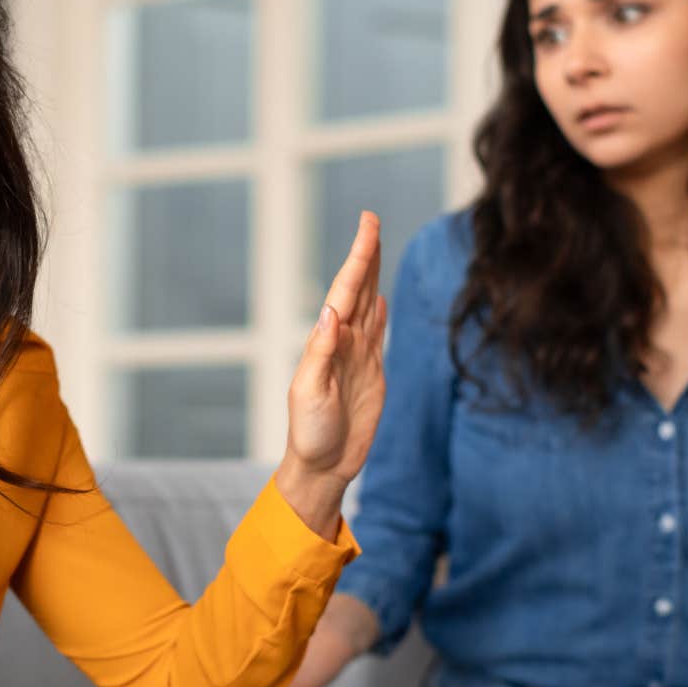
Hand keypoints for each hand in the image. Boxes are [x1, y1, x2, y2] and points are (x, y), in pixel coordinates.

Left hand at [275, 212, 387, 533]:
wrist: (322, 466)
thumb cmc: (309, 434)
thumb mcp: (310, 393)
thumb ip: (321, 353)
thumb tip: (333, 313)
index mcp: (325, 342)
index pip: (345, 290)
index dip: (358, 257)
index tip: (367, 225)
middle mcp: (341, 343)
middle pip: (357, 289)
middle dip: (366, 255)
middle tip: (370, 219)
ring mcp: (357, 357)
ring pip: (368, 306)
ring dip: (372, 275)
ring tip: (376, 247)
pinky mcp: (371, 375)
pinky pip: (377, 335)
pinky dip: (378, 312)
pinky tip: (378, 297)